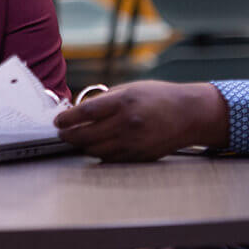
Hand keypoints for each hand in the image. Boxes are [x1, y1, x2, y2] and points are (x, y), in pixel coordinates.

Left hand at [54, 81, 228, 161]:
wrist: (189, 115)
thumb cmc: (159, 98)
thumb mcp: (131, 89)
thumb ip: (105, 101)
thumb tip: (79, 111)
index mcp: (124, 102)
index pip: (86, 112)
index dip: (68, 118)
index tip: (58, 121)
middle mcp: (128, 123)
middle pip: (86, 135)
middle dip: (69, 135)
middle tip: (62, 133)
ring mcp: (133, 143)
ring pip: (95, 150)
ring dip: (83, 145)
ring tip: (78, 139)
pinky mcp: (138, 157)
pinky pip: (109, 159)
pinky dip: (99, 154)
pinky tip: (95, 147)